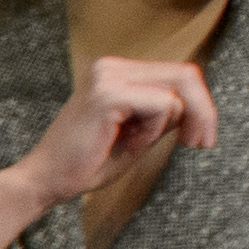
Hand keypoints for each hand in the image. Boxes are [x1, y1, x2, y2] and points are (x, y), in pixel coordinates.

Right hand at [0, 54, 216, 248]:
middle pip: (186, 75)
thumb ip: (165, 113)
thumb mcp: (139, 133)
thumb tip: (199, 103)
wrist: (45, 181)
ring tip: (139, 145)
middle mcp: (111, 67)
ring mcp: (108, 77)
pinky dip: (153, 131)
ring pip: (178, 89)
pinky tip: (128, 144)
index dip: (201, 105)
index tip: (202, 139)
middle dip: (204, 112)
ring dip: (170, 125)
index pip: (178, 74)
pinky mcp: (108, 94)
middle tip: (203, 144)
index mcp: (115, 72)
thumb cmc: (87, 163)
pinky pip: (162, 106)